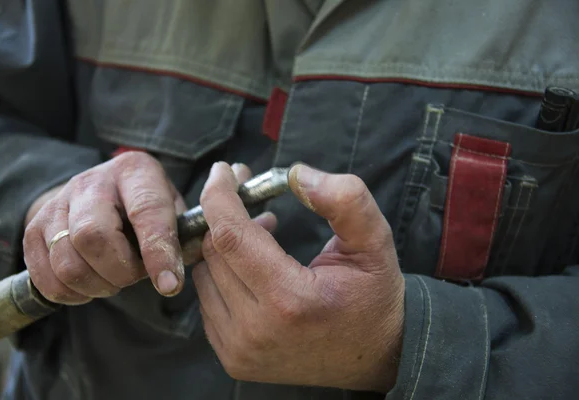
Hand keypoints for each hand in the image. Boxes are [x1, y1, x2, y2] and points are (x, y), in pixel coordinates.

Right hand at [23, 152, 186, 304]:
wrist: (102, 192)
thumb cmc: (147, 207)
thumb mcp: (173, 209)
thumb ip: (182, 237)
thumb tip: (175, 277)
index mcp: (135, 171)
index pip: (146, 212)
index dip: (158, 252)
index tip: (170, 285)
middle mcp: (92, 181)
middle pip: (93, 235)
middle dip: (120, 271)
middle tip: (135, 276)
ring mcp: (58, 203)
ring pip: (67, 262)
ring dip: (96, 286)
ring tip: (114, 280)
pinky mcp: (34, 228)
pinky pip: (45, 277)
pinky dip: (71, 293)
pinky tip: (90, 285)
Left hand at [193, 162, 404, 392]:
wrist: (375, 355)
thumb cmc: (373, 295)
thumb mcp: (375, 241)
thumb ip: (345, 200)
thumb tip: (297, 175)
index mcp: (290, 300)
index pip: (230, 237)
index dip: (219, 197)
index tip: (223, 172)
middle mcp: (256, 330)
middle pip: (213, 252)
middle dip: (225, 215)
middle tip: (252, 200)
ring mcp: (240, 349)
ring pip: (203, 276)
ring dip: (224, 247)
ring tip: (260, 237)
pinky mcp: (233, 359)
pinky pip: (207, 302)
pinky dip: (222, 276)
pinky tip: (251, 269)